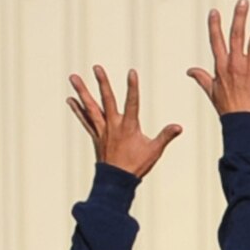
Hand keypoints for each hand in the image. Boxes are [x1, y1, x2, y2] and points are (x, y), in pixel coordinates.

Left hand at [68, 66, 182, 178]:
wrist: (117, 182)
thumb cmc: (137, 165)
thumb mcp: (154, 151)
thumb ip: (166, 136)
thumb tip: (179, 127)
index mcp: (129, 126)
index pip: (132, 102)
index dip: (132, 87)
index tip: (132, 72)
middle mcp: (113, 125)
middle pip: (106, 100)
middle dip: (102, 83)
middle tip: (97, 67)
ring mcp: (102, 130)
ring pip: (90, 107)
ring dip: (82, 91)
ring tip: (73, 77)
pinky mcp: (96, 136)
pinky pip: (85, 120)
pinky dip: (78, 110)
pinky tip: (71, 99)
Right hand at [189, 0, 249, 117]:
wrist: (245, 122)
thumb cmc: (229, 109)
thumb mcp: (212, 92)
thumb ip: (202, 78)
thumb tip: (190, 71)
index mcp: (222, 66)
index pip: (216, 41)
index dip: (215, 26)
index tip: (215, 12)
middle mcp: (235, 64)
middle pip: (237, 35)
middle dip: (240, 16)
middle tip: (243, 1)